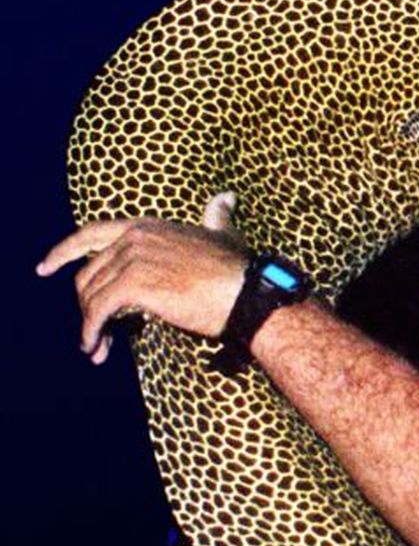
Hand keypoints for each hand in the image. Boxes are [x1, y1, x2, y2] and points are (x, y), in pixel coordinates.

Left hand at [37, 192, 249, 363]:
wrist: (247, 293)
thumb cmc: (239, 270)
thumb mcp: (223, 235)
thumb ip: (217, 216)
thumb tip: (226, 197)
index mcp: (147, 226)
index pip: (91, 233)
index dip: (63, 250)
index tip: (45, 267)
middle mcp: (134, 237)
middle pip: (87, 273)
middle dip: (84, 305)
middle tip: (92, 333)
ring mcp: (132, 258)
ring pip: (90, 294)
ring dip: (88, 325)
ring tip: (95, 347)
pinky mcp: (134, 284)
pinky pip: (98, 310)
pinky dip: (91, 330)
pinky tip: (95, 347)